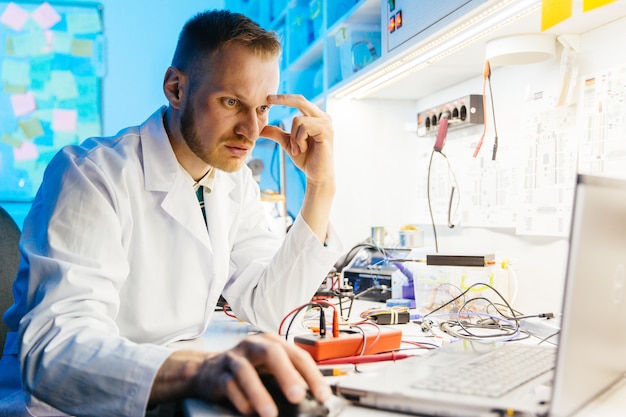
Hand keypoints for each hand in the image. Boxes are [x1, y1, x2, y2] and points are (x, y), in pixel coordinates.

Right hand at [151, 333, 331, 416]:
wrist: (208, 370)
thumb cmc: (248, 369)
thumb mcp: (271, 368)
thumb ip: (290, 376)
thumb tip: (311, 394)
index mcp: (273, 343)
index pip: (298, 356)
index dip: (312, 375)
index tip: (323, 395)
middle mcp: (254, 345)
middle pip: (272, 354)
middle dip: (286, 375)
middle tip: (297, 396)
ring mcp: (235, 358)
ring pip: (246, 371)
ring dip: (259, 393)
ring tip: (270, 413)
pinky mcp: (218, 374)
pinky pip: (229, 385)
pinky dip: (240, 400)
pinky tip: (249, 411)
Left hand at [261, 94, 334, 186]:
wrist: (316, 175)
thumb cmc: (306, 159)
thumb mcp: (288, 143)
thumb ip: (277, 133)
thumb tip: (260, 128)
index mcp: (316, 117)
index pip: (299, 101)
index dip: (285, 98)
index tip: (269, 97)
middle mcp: (323, 117)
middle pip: (300, 101)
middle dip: (283, 99)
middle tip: (268, 99)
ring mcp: (326, 123)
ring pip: (298, 120)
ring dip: (293, 138)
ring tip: (298, 149)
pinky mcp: (326, 131)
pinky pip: (304, 128)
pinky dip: (298, 140)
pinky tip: (304, 149)